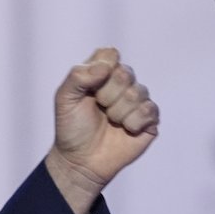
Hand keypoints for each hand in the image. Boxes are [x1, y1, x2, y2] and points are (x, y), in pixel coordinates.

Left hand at [45, 47, 159, 213]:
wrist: (81, 159)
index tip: (89, 87)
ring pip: (138, 92)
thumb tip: (106, 66)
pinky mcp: (149, 119)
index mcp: (100, 73)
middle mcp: (121, 83)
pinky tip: (124, 130)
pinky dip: (133, 122)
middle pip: (124, 73)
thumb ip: (78, 76)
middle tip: (98, 108)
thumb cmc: (71, 127)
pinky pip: (149, 110)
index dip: (101, 69)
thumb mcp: (64, 98)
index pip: (110, 54)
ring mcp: (137, 100)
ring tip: (109, 121)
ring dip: (118, 112)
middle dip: (106, 95)